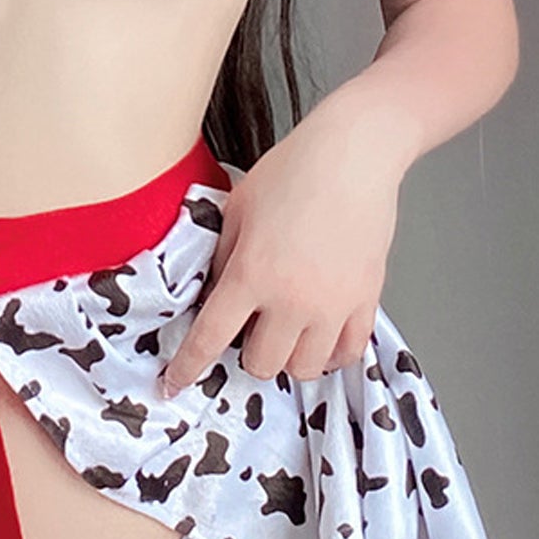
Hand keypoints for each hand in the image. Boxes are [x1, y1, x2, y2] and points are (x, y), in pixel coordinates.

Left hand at [160, 116, 401, 393]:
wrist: (355, 153)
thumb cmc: (293, 171)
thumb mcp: (236, 210)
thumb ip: (221, 258)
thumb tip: (214, 293)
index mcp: (251, 274)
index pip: (209, 338)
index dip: (187, 367)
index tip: (173, 385)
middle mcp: (292, 299)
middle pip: (261, 364)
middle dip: (247, 353)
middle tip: (249, 328)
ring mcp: (334, 305)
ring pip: (304, 368)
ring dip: (287, 357)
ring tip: (284, 332)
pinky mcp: (366, 300)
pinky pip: (347, 353)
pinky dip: (329, 353)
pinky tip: (318, 337)